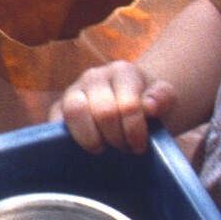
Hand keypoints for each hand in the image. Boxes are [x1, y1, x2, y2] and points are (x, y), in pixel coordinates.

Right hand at [54, 62, 177, 155]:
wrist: (130, 111)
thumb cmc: (148, 107)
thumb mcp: (165, 101)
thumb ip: (163, 98)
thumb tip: (150, 106)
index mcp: (123, 71)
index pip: (128, 105)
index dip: (134, 131)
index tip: (140, 146)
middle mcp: (95, 76)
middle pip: (104, 112)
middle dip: (117, 138)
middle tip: (124, 148)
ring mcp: (74, 90)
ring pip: (74, 111)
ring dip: (92, 139)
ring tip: (103, 148)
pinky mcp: (58, 108)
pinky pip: (56, 121)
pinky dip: (68, 138)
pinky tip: (84, 148)